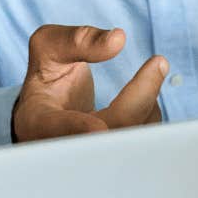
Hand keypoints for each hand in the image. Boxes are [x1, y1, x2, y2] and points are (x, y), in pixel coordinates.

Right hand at [12, 25, 167, 142]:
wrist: (48, 110)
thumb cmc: (45, 76)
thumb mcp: (49, 46)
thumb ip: (78, 40)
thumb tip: (117, 39)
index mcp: (38, 122)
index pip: (55, 128)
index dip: (76, 129)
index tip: (97, 127)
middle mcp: (63, 147)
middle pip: (106, 135)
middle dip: (137, 99)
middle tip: (158, 62)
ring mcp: (89, 157)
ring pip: (129, 139)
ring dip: (147, 103)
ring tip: (150, 71)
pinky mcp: (112, 159)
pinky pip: (141, 142)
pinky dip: (150, 114)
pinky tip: (144, 95)